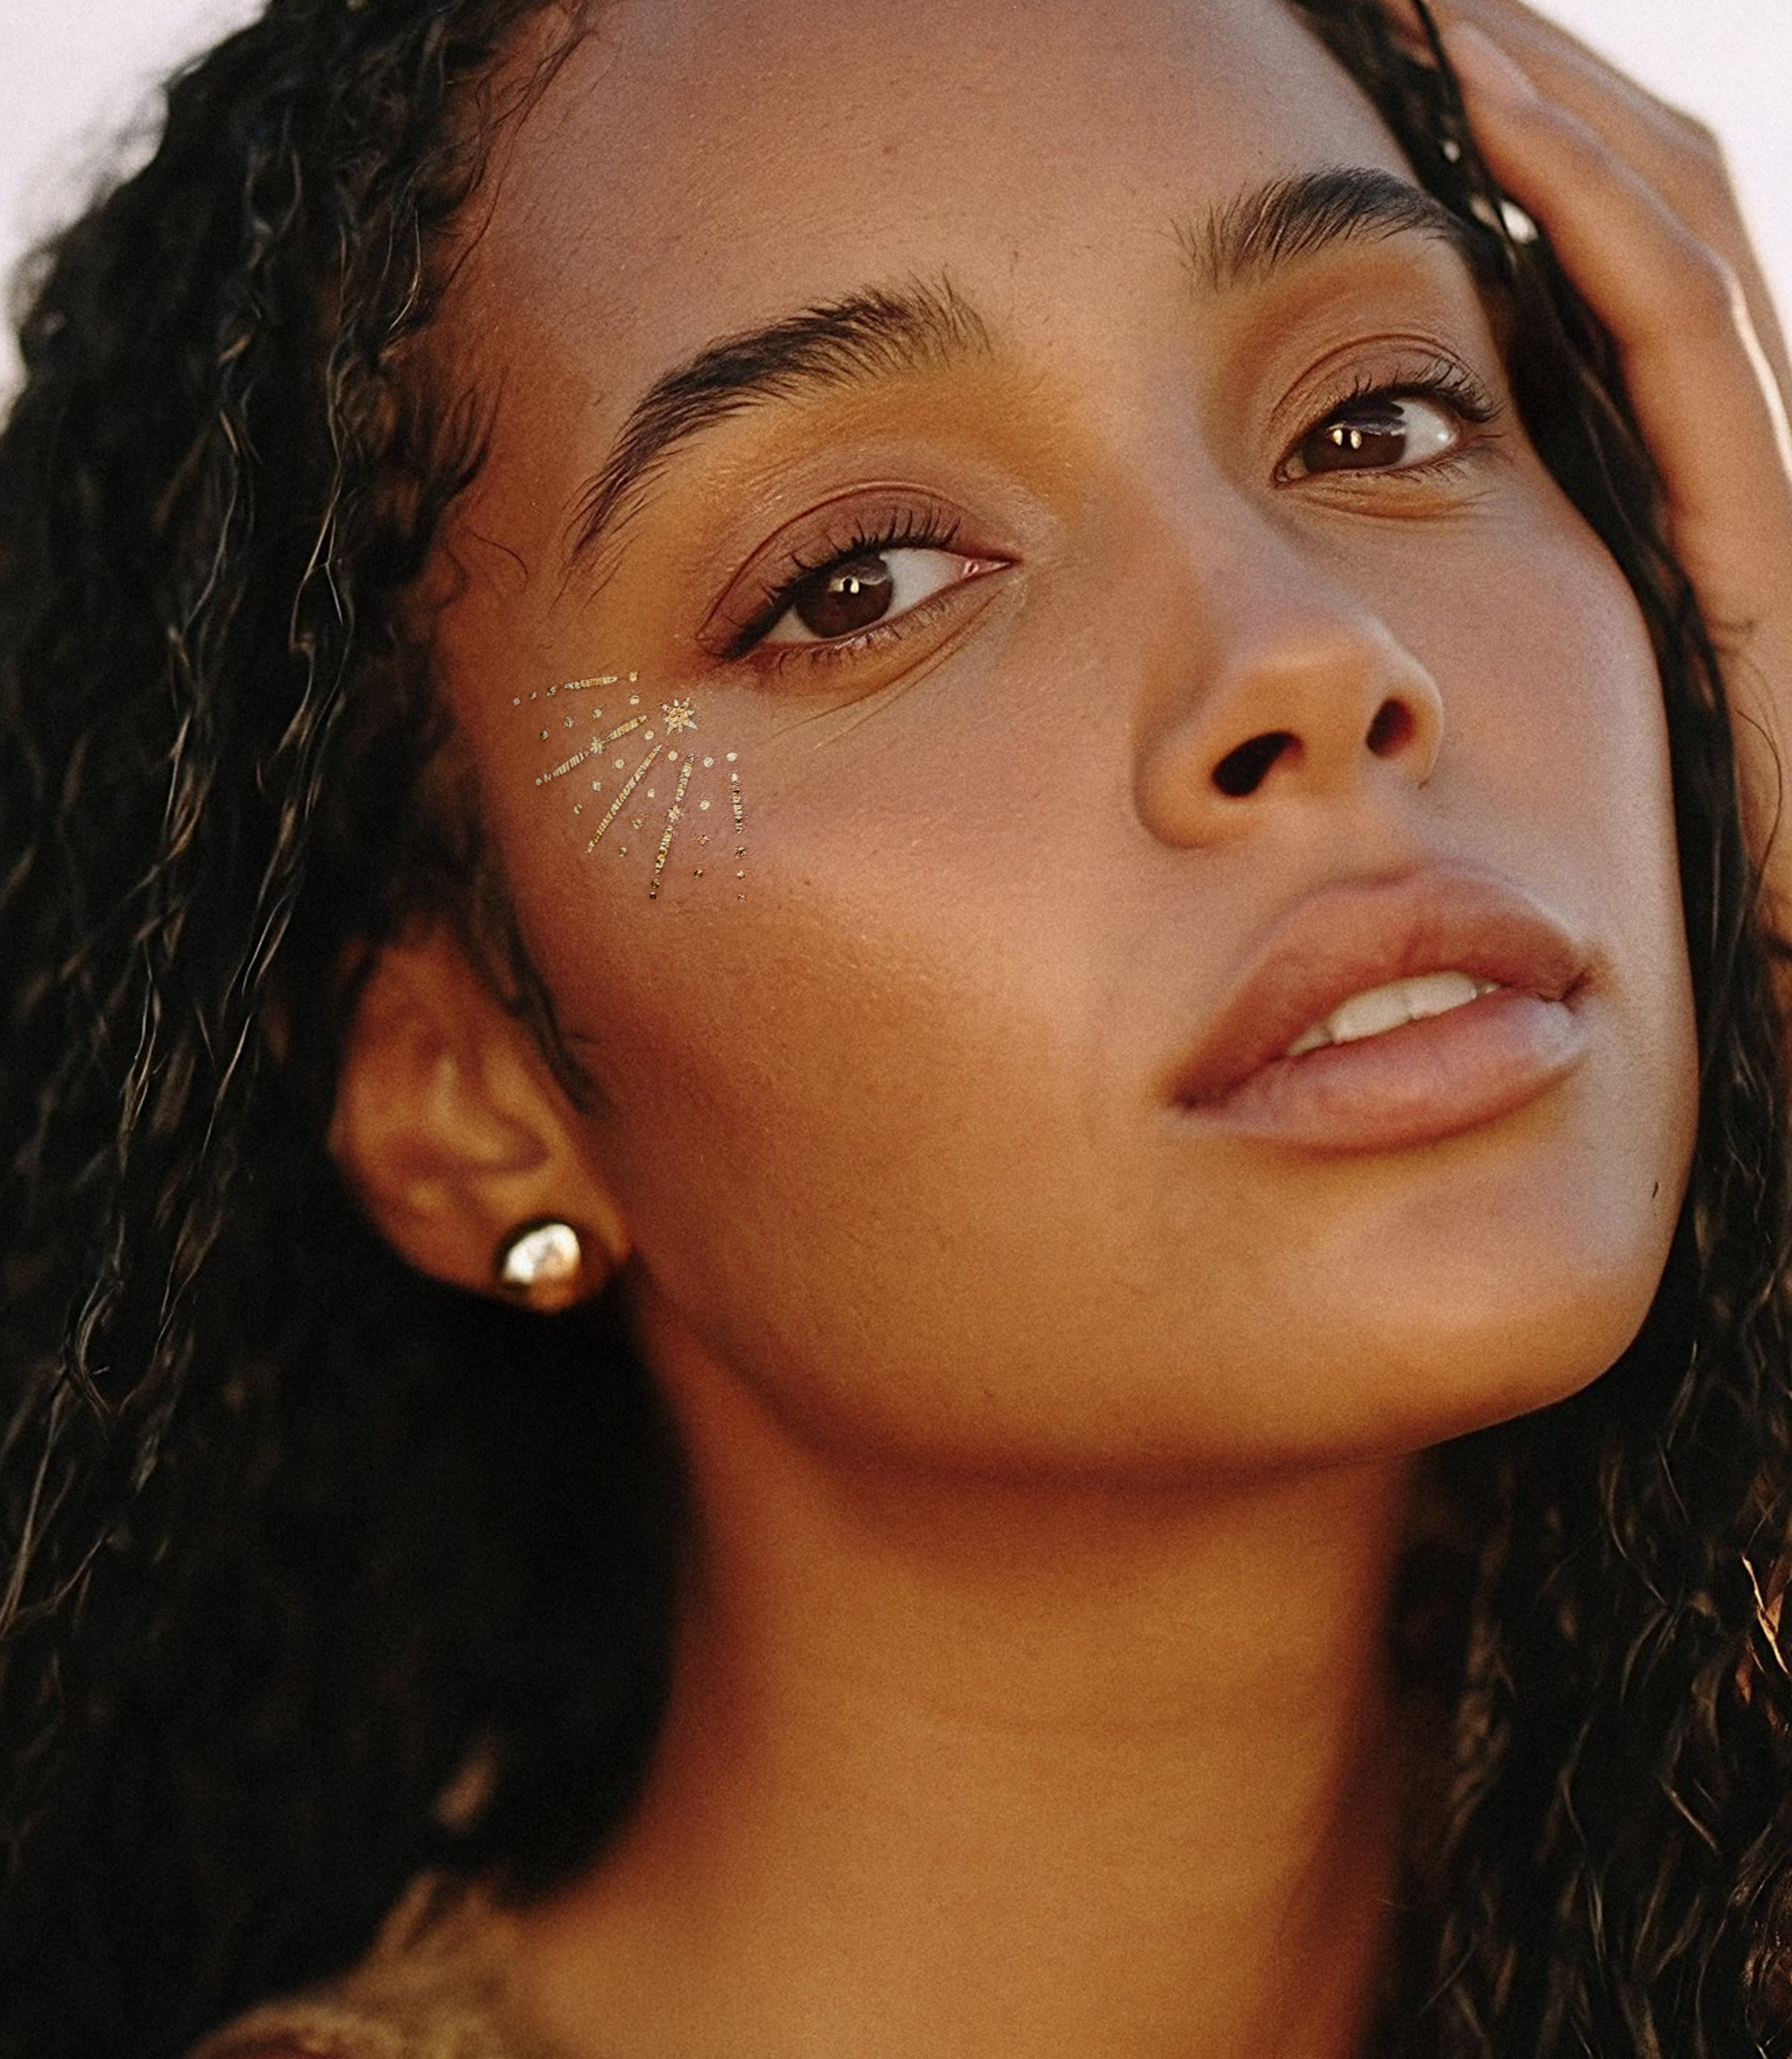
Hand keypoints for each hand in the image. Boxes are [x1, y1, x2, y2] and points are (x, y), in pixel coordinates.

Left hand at [1386, 0, 1791, 935]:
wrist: (1759, 954)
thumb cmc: (1626, 849)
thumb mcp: (1517, 678)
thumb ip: (1448, 565)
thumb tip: (1314, 497)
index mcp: (1655, 457)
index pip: (1588, 237)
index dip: (1505, 125)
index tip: (1384, 44)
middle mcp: (1715, 432)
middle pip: (1632, 184)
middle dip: (1522, 67)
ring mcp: (1753, 461)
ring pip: (1665, 210)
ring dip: (1541, 95)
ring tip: (1429, 3)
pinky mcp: (1758, 513)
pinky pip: (1672, 318)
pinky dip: (1586, 207)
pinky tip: (1491, 118)